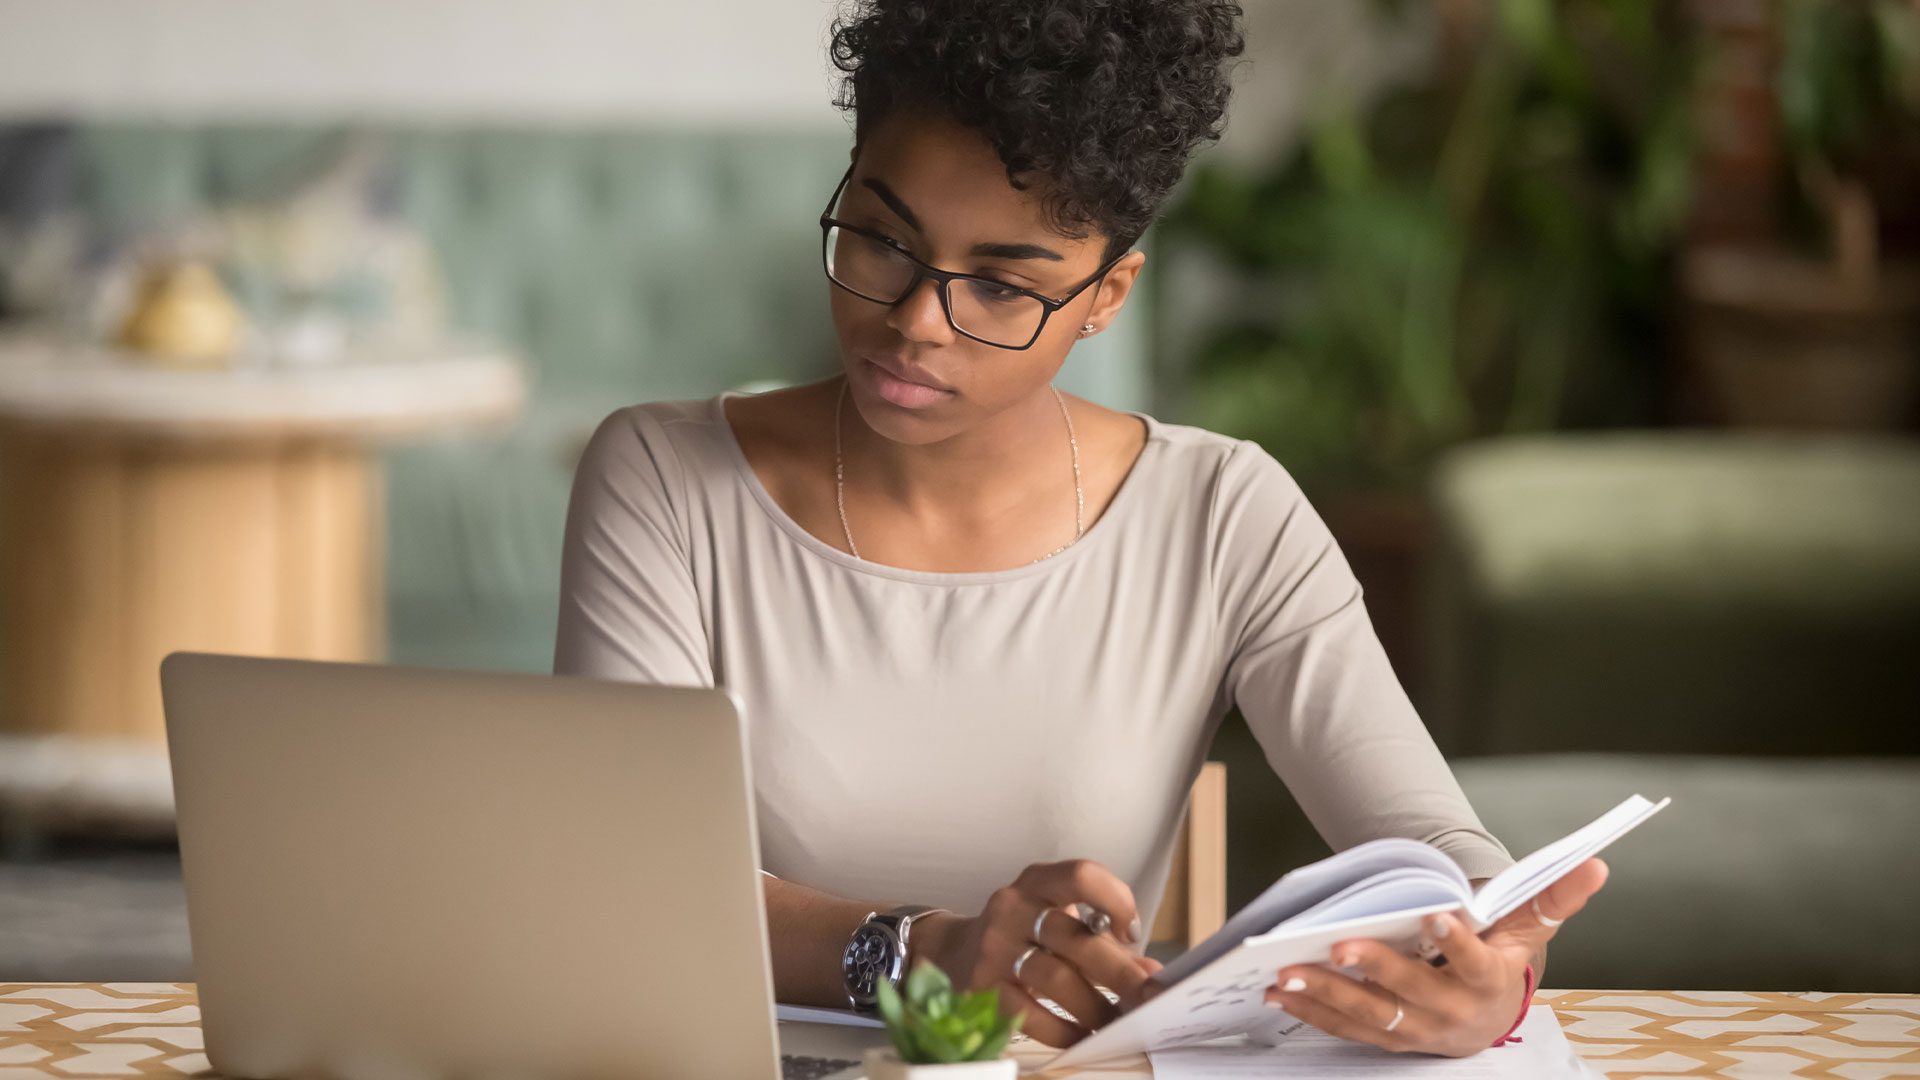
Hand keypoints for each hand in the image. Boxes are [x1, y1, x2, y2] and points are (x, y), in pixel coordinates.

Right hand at [914, 859, 1161, 1047]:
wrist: (951, 952)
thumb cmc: (1021, 935)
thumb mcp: (1057, 922)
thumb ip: (1103, 941)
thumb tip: (1150, 972)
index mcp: (1037, 882)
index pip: (1081, 875)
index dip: (1115, 900)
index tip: (1131, 934)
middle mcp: (1013, 907)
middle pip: (1075, 937)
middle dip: (1119, 972)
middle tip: (1147, 997)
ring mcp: (994, 947)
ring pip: (1055, 979)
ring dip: (1094, 1006)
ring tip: (1116, 1023)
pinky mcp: (983, 986)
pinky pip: (1030, 1014)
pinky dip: (1063, 1030)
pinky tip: (1082, 1036)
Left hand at [1262, 857, 1608, 1056]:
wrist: (1489, 1017)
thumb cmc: (1503, 960)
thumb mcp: (1528, 930)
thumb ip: (1553, 897)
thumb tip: (1596, 863)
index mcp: (1489, 982)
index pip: (1475, 962)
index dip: (1458, 941)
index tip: (1437, 915)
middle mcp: (1452, 1013)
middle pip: (1410, 992)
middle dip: (1373, 969)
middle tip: (1337, 946)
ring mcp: (1416, 1030)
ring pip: (1370, 1015)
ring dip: (1327, 995)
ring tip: (1288, 973)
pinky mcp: (1387, 1038)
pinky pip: (1345, 1029)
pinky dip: (1311, 1012)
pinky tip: (1279, 993)